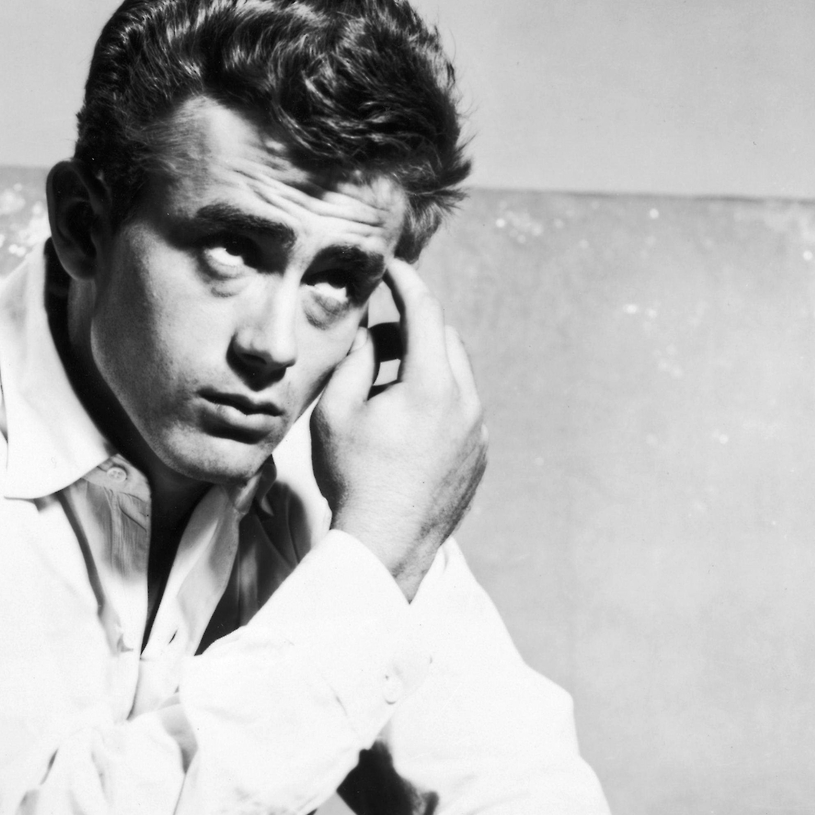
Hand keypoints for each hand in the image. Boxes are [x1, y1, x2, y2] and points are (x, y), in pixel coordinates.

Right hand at [310, 259, 487, 599]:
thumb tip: (371, 334)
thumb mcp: (337, 412)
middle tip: (377, 340)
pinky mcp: (478, 457)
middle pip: (445, 338)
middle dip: (413, 326)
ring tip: (385, 391)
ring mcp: (478, 431)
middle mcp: (466, 402)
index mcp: (432, 384)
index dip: (406, 281)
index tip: (393, 268)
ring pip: (456, 375)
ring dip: (424, 366)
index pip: (425, 309)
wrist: (385, 546)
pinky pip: (462, 411)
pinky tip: (404, 427)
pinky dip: (437, 401)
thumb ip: (355, 360)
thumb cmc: (354, 480)